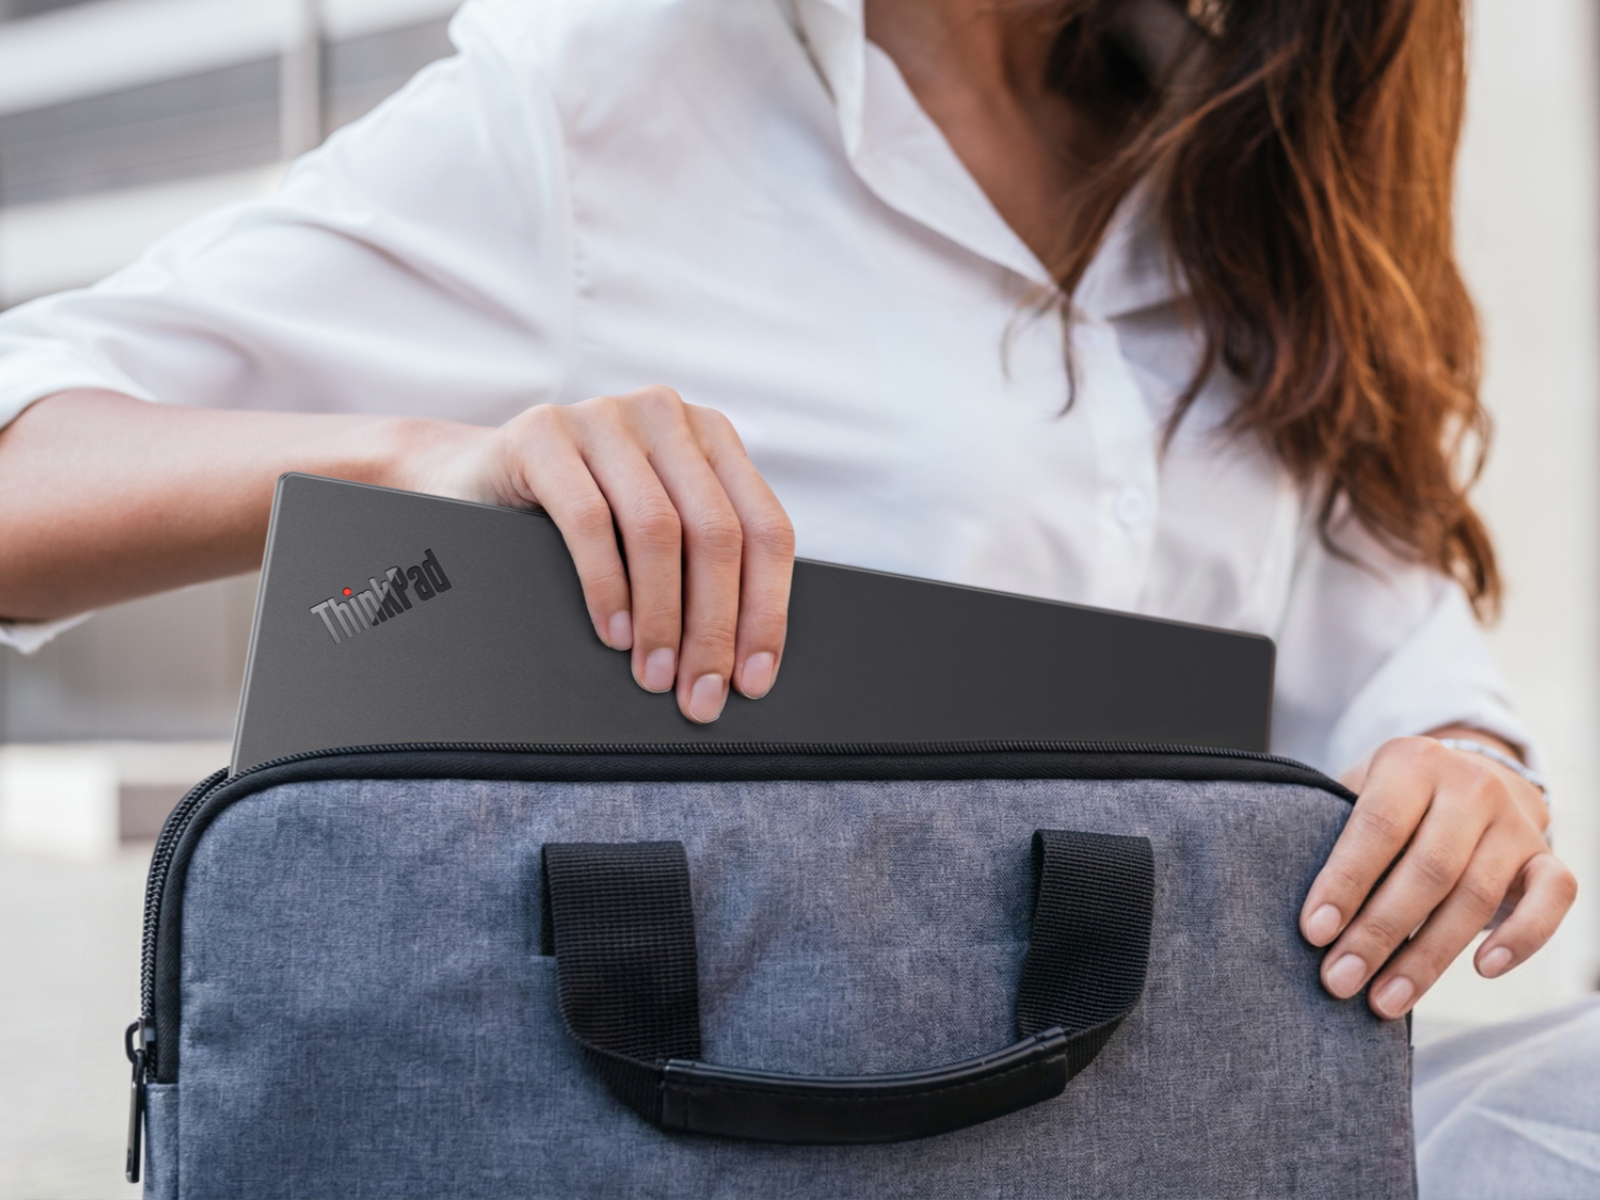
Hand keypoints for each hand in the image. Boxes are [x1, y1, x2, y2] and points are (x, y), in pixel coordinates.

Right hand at [400, 386, 794, 723]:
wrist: (467, 480)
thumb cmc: (574, 515)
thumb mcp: (651, 531)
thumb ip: (700, 566)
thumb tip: (739, 663)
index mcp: (713, 437)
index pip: (765, 528)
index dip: (767, 611)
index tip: (753, 679)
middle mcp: (667, 416)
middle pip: (717, 534)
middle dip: (714, 629)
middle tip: (702, 695)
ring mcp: (605, 417)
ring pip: (660, 529)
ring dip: (662, 618)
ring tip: (655, 675)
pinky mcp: (543, 433)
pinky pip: (590, 521)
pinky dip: (607, 588)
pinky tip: (611, 634)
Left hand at [1298, 732, 1576, 1018]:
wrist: (1470, 776)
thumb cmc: (1393, 803)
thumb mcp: (1360, 795)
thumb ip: (1334, 833)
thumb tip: (1303, 915)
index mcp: (1411, 762)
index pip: (1376, 826)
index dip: (1344, 882)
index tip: (1313, 933)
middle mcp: (1469, 786)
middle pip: (1426, 870)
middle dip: (1378, 933)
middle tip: (1339, 980)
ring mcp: (1514, 823)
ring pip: (1476, 896)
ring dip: (1428, 958)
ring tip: (1383, 1000)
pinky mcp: (1546, 857)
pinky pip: (1553, 898)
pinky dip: (1523, 937)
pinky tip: (1483, 970)